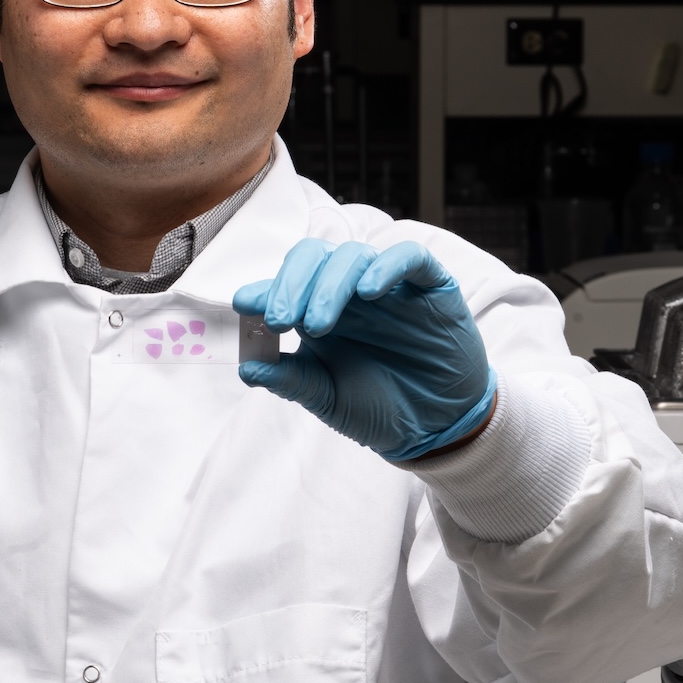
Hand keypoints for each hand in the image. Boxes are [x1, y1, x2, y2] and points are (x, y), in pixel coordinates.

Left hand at [233, 239, 496, 461]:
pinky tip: (370, 291)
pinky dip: (387, 266)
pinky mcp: (431, 286)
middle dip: (292, 284)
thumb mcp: (328, 398)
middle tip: (281, 319)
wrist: (437, 428)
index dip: (265, 290)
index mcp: (318, 311)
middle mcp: (350, 292)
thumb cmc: (379, 407)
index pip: (287, 283)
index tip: (245, 306)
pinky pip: (410, 258)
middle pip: (314, 258)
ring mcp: (390, 285)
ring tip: (318, 323)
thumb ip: (290, 380)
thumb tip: (246, 368)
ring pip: (354, 255)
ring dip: (330, 283)